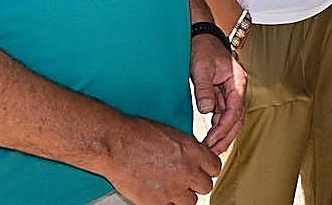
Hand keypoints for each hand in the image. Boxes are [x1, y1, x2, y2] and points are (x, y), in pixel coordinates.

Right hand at [102, 117, 220, 204]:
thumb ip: (188, 149)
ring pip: (191, 201)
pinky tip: (158, 195)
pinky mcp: (157, 203)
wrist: (116, 144)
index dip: (207, 169)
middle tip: (184, 180)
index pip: (215, 167)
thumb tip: (194, 159)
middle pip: (206, 186)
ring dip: (182, 196)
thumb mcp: (172, 134)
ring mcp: (173, 189)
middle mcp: (187, 171)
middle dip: (195, 183)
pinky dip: (165, 204)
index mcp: (193, 151)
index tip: (200, 170)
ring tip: (169, 189)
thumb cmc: (138, 134)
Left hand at [190, 33, 246, 153]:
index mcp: (237, 81)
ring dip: (222, 134)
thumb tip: (206, 111)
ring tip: (208, 148)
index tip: (211, 141)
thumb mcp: (201, 68)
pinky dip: (217, 126)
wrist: (200, 36)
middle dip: (226, 137)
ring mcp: (230, 92)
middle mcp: (237, 88)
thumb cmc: (203, 47)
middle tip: (212, 152)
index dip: (223, 129)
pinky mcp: (221, 94)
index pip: (234, 111)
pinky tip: (208, 135)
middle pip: (237, 119)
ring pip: (231, 119)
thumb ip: (204, 89)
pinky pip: (223, 114)